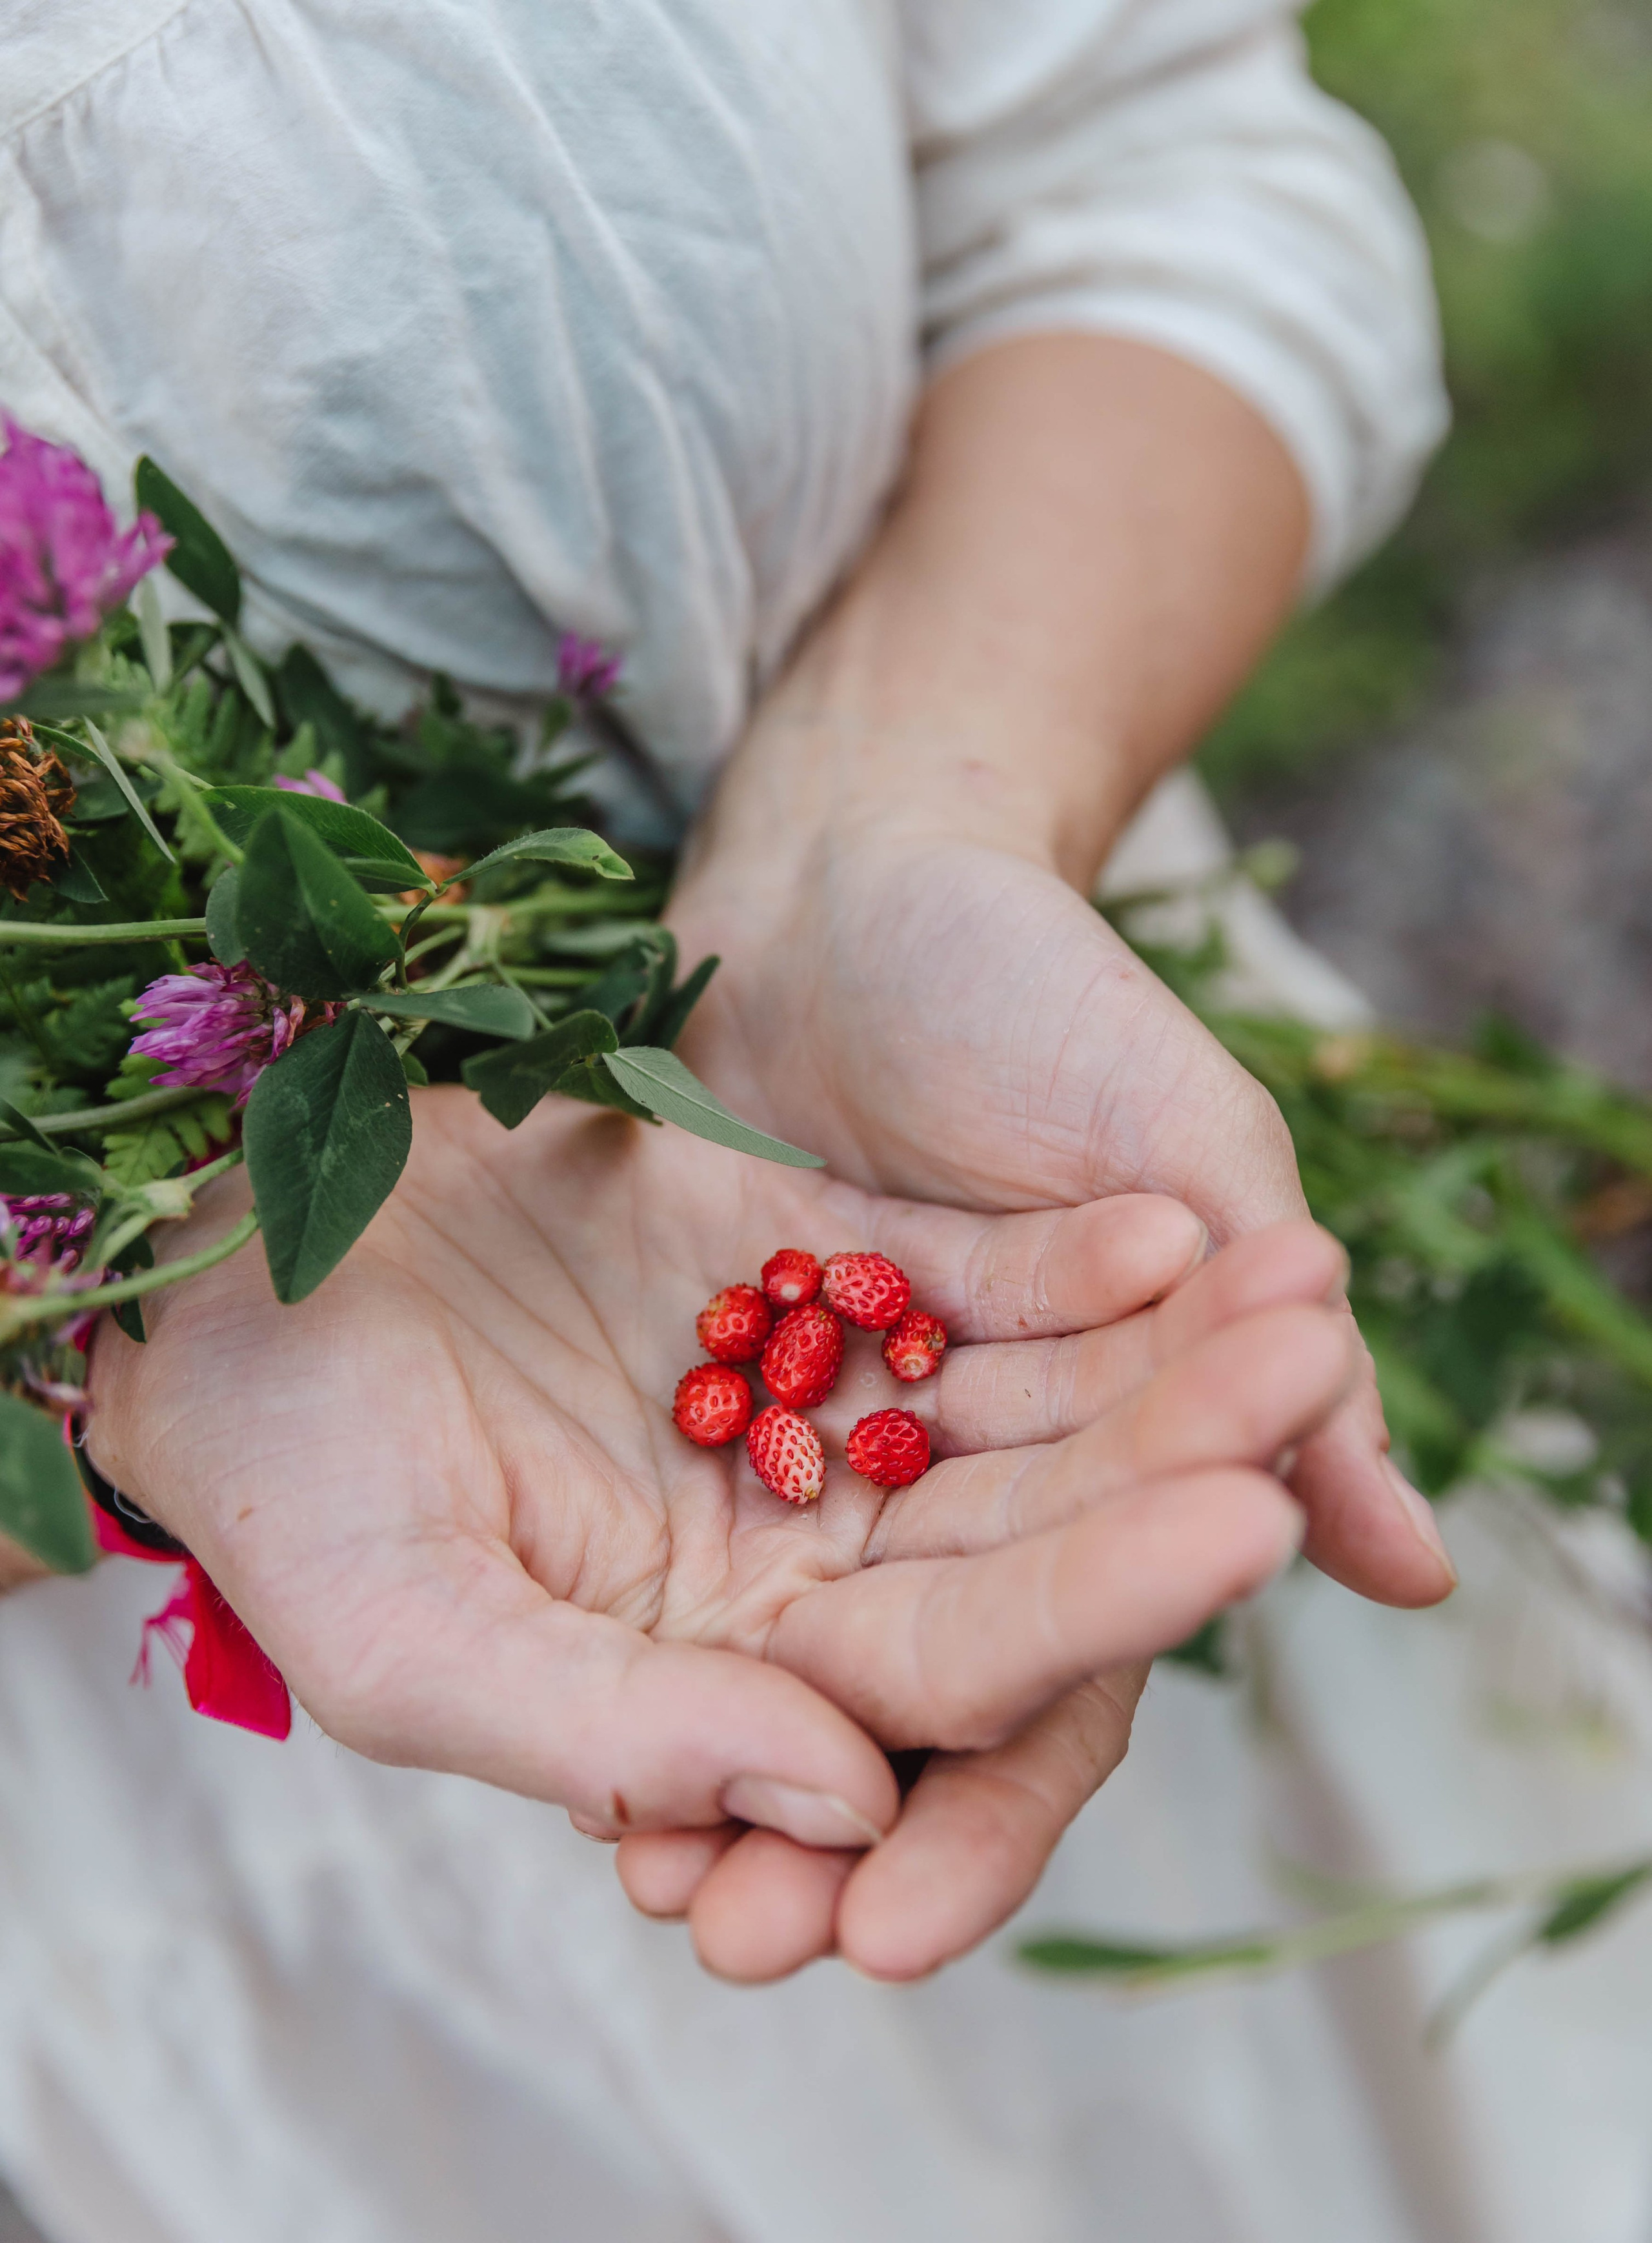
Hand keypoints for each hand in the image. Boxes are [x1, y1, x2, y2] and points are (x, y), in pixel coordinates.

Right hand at [86, 1087, 1348, 1861]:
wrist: (221, 1269)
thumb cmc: (283, 1479)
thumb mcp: (411, 1636)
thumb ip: (616, 1734)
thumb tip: (844, 1798)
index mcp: (727, 1674)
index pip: (945, 1673)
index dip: (1093, 1610)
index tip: (1241, 1536)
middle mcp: (800, 1546)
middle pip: (1025, 1526)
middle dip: (1176, 1468)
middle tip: (1317, 1393)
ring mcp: (813, 1396)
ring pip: (1023, 1398)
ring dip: (1165, 1355)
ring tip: (1308, 1293)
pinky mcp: (798, 1260)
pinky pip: (956, 1269)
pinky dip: (1061, 1255)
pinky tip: (1174, 1227)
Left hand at [652, 748, 1455, 1979]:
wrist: (872, 871)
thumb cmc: (1055, 999)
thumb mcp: (1189, 1158)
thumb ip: (1276, 1363)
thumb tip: (1405, 1574)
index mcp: (1105, 1452)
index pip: (1062, 1673)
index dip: (986, 1812)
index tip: (893, 1930)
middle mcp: (965, 1476)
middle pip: (908, 1694)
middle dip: (834, 1826)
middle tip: (743, 1951)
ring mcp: (839, 1439)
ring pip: (792, 1638)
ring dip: (725, 1763)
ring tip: (645, 1889)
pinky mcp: (736, 1381)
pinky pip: (690, 1537)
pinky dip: (646, 1625)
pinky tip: (580, 1735)